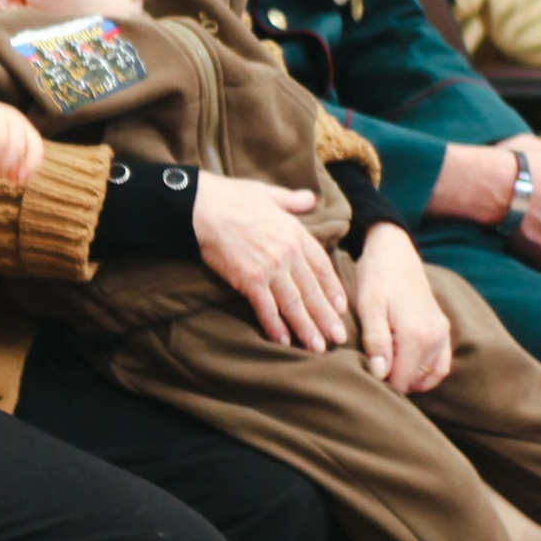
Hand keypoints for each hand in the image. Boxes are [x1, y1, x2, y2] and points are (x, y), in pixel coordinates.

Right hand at [189, 173, 348, 350]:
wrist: (201, 207)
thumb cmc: (231, 197)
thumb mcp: (268, 193)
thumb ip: (292, 200)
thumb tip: (310, 198)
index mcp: (295, 233)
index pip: (321, 266)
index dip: (332, 289)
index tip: (340, 307)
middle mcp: (288, 253)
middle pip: (312, 290)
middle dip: (325, 317)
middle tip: (338, 338)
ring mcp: (270, 268)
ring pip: (293, 304)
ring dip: (306, 328)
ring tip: (317, 347)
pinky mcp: (249, 279)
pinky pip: (266, 307)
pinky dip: (275, 326)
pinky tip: (283, 341)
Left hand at [352, 224, 451, 393]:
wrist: (395, 252)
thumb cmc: (376, 278)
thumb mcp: (368, 307)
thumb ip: (376, 341)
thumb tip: (380, 374)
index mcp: (416, 335)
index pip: (401, 380)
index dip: (381, 384)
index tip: (364, 376)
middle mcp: (435, 337)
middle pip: (415, 380)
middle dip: (393, 382)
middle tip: (371, 374)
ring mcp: (442, 333)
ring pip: (430, 375)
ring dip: (410, 380)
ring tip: (386, 373)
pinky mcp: (444, 328)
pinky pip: (442, 364)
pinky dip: (427, 373)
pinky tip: (407, 369)